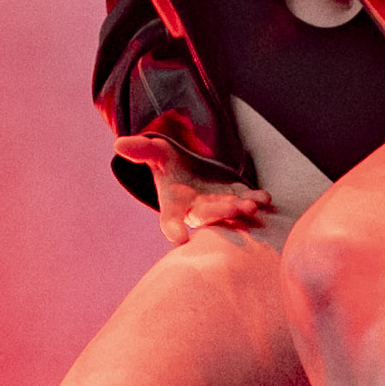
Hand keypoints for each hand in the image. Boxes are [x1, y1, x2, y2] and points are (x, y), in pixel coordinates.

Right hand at [119, 133, 271, 246]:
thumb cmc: (170, 163)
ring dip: (241, 210)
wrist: (193, 167)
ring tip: (252, 206)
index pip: (170, 221)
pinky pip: (246, 201)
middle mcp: (197, 210)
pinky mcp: (237, 197)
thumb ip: (140, 151)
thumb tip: (119, 145)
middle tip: (234, 209)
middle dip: (221, 213)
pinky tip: (265, 198)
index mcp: (174, 205)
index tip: (178, 240)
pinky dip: (256, 200)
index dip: (173, 230)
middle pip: (207, 216)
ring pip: (230, 211)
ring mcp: (219, 206)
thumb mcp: (155, 153)